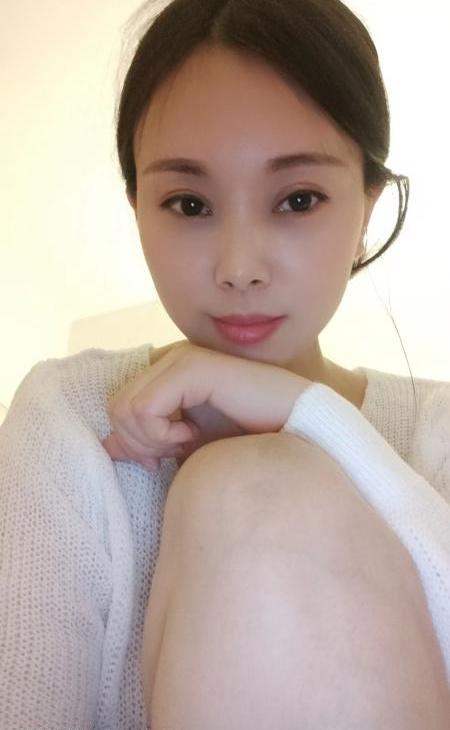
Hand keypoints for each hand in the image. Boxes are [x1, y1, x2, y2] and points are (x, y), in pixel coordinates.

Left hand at [101, 340, 311, 471]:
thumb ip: (148, 442)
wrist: (297, 429)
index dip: (133, 442)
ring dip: (153, 439)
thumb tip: (108, 446)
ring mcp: (182, 358)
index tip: (162, 460)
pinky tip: (195, 435)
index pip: (118, 407)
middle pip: (115, 408)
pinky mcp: (193, 367)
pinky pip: (145, 409)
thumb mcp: (188, 446)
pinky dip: (164, 434)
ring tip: (188, 442)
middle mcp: (171, 359)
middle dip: (140, 443)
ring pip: (124, 408)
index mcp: (170, 373)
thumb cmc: (248, 439)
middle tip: (176, 452)